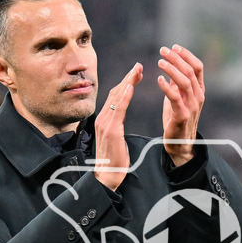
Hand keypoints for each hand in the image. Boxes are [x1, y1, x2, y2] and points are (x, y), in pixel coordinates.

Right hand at [94, 63, 142, 189]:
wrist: (107, 176)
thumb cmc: (114, 160)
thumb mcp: (116, 138)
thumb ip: (116, 125)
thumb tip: (119, 117)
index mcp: (105, 119)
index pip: (116, 96)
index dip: (126, 83)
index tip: (136, 73)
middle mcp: (103, 118)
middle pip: (116, 92)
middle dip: (128, 78)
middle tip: (138, 66)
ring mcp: (105, 123)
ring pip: (117, 97)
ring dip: (127, 82)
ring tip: (137, 71)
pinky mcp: (111, 130)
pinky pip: (118, 109)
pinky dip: (124, 97)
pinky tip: (130, 86)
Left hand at [158, 45, 204, 165]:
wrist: (180, 143)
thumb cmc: (178, 118)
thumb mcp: (179, 97)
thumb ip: (178, 83)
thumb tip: (172, 65)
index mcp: (199, 90)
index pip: (198, 67)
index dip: (187, 55)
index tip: (174, 47)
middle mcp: (198, 96)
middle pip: (190, 71)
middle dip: (176, 58)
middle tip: (163, 50)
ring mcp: (192, 106)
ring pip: (184, 82)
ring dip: (172, 70)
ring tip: (159, 62)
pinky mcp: (182, 115)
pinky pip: (175, 98)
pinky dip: (167, 87)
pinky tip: (158, 79)